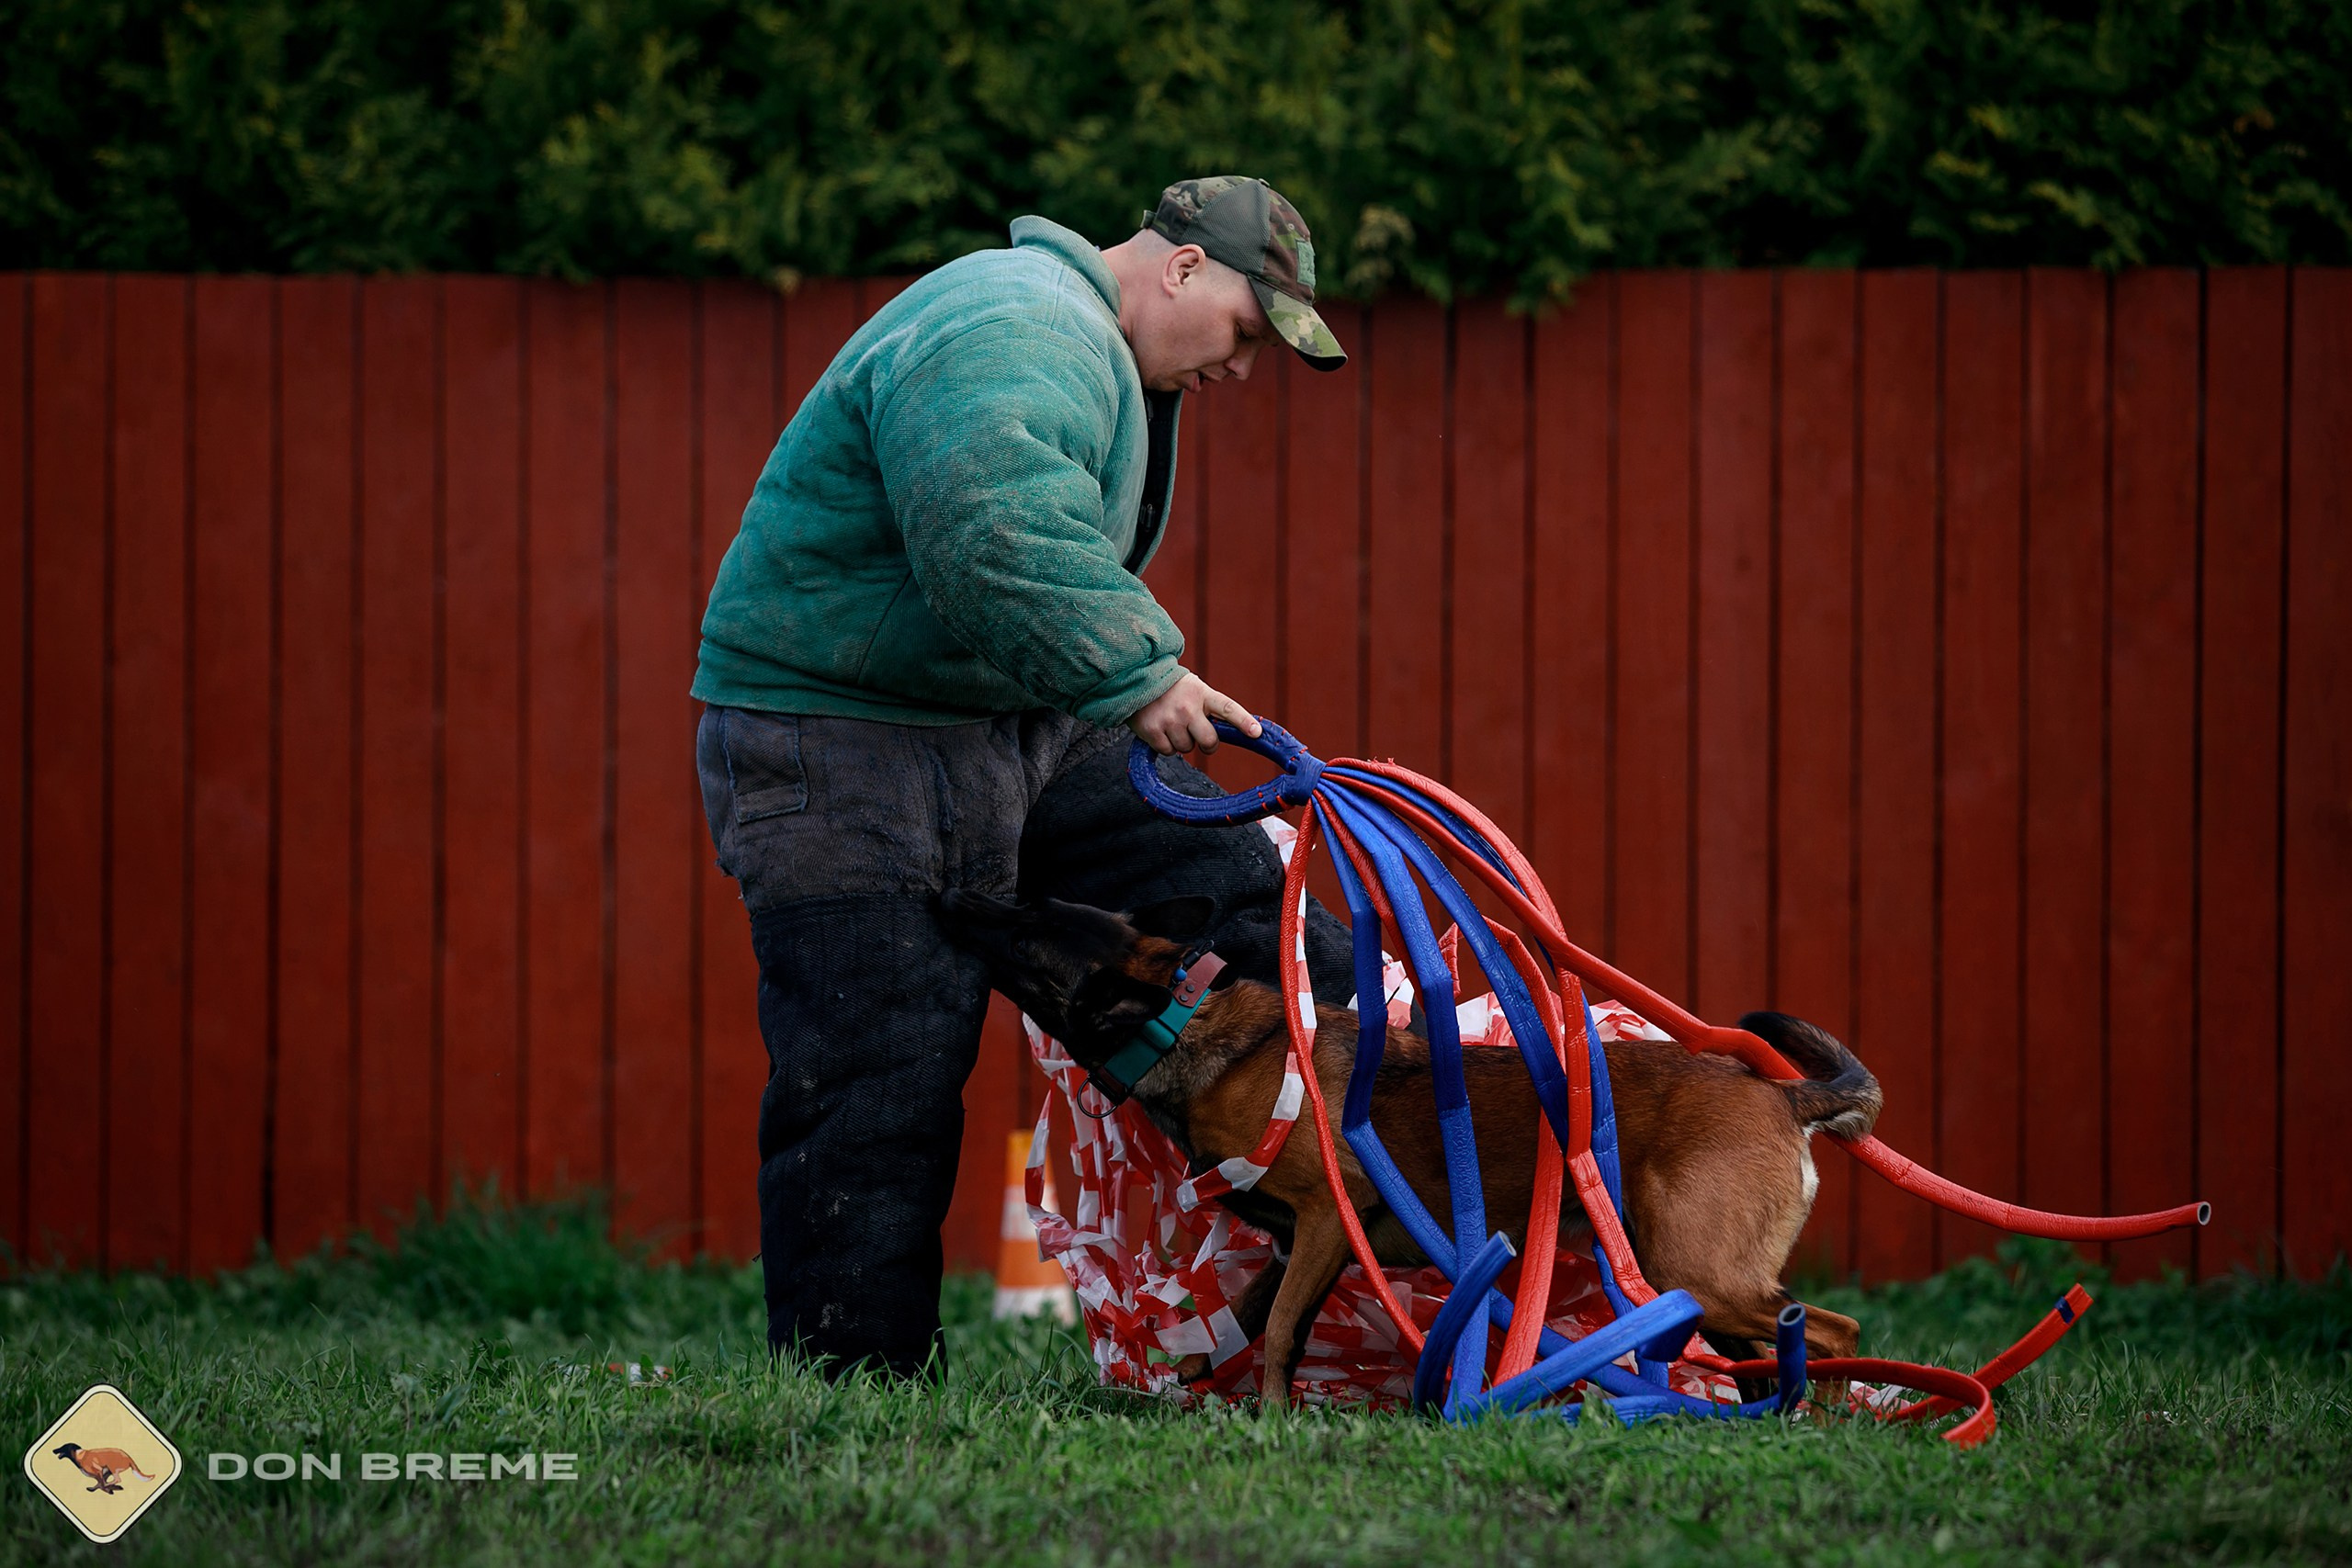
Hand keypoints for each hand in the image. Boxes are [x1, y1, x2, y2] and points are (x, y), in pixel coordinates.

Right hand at [1127, 671, 1261, 755]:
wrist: (1135, 678)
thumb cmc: (1171, 688)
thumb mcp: (1194, 689)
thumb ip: (1209, 708)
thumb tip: (1227, 734)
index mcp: (1202, 694)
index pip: (1228, 709)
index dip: (1244, 722)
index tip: (1257, 733)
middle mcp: (1187, 707)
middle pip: (1209, 741)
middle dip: (1207, 744)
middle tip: (1199, 735)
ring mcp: (1169, 720)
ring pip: (1187, 748)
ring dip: (1181, 741)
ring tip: (1171, 723)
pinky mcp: (1152, 730)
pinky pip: (1168, 752)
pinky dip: (1165, 745)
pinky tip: (1159, 729)